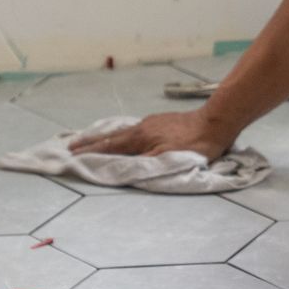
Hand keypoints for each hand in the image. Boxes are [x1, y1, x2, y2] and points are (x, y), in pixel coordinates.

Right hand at [68, 110, 235, 161]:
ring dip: (104, 138)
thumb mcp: (169, 158)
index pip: (109, 147)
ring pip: (121, 132)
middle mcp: (141, 127)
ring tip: (91, 142)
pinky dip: (119, 135)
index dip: (91, 152)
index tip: (72, 154)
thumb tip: (120, 166)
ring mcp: (150, 123)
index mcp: (140, 137)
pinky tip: (123, 137)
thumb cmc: (194, 144)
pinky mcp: (160, 122)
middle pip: (111, 137)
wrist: (216, 122)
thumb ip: (144, 163)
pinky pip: (132, 129)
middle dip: (90, 142)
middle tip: (72, 146)